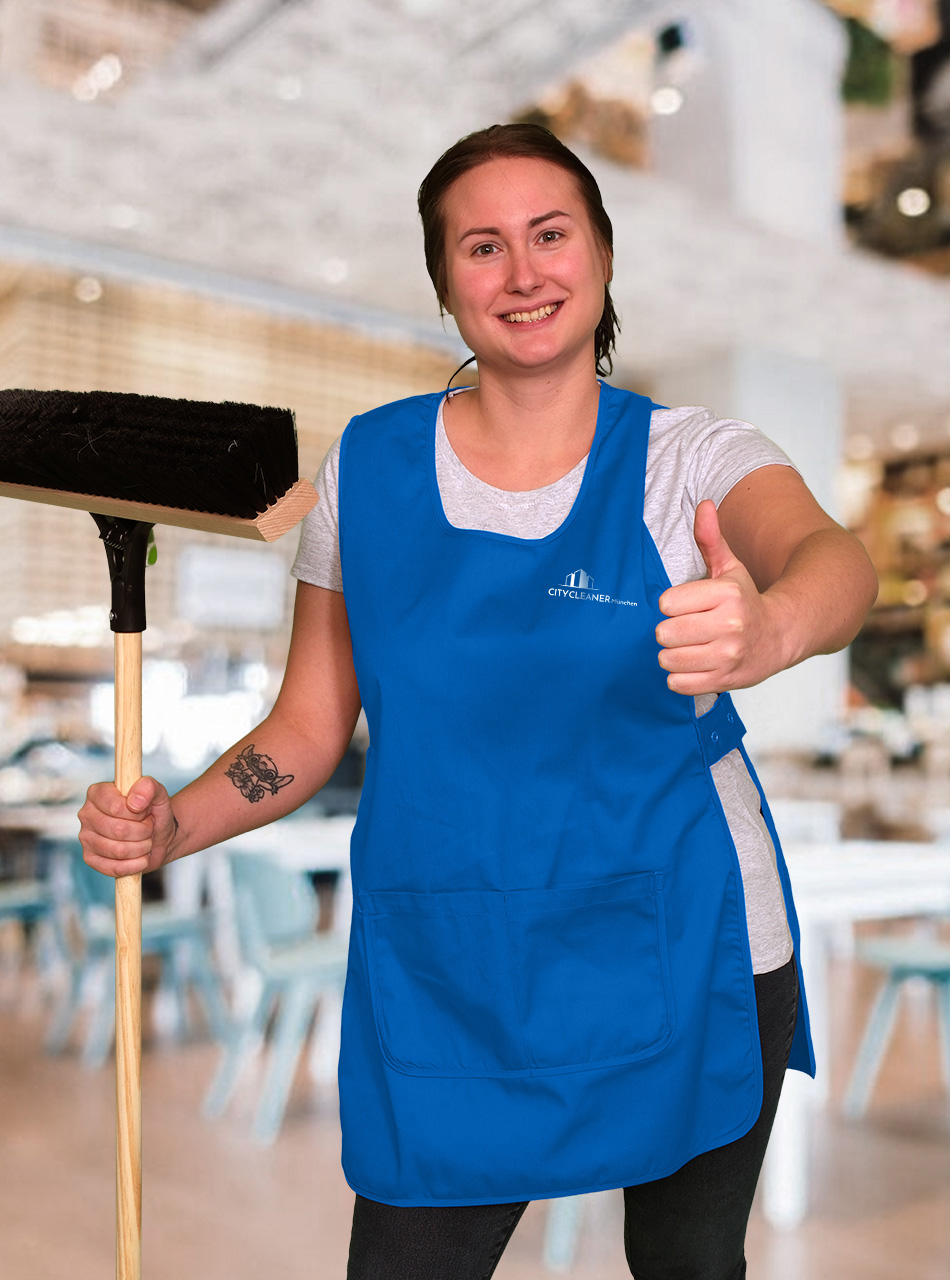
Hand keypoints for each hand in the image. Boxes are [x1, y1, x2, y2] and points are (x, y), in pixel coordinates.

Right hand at [78, 776, 177, 877]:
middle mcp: (86, 814)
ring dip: (142, 848)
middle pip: (118, 830)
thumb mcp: (158, 793)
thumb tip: (134, 802)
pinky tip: (142, 857)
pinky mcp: (90, 859)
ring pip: (118, 850)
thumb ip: (148, 787)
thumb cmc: (155, 811)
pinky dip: (135, 865)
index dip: (138, 814)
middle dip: (143, 832)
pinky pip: (113, 868)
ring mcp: (86, 838)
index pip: (117, 808)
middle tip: (149, 828)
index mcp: (98, 793)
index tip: (145, 812)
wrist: (160, 836)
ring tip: (146, 841)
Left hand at [655, 499, 785, 694]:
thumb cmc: (746, 599)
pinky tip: (693, 666)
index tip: (682, 607)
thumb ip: (711, 539)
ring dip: (671, 655)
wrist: (782, 635)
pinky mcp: (726, 680)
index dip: (670, 605)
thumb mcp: (730, 568)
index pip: (668, 603)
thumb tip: (703, 504)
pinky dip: (679, 677)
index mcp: (727, 594)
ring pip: (670, 659)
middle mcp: (730, 625)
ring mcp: (729, 656)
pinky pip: (680, 684)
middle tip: (683, 630)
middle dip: (668, 632)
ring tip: (687, 648)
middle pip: (666, 632)